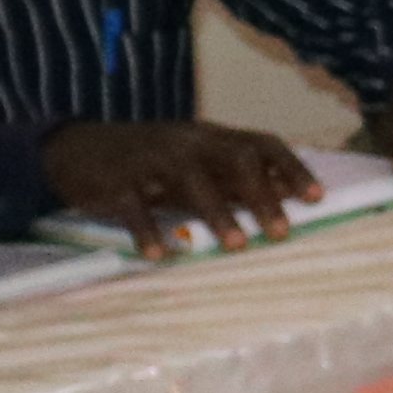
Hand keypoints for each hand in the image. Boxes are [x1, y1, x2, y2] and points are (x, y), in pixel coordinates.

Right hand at [42, 118, 321, 255]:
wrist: (76, 149)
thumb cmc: (151, 163)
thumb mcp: (196, 163)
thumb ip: (235, 177)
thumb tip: (287, 194)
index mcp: (210, 137)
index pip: (261, 143)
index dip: (292, 168)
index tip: (316, 199)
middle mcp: (186, 142)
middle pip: (234, 158)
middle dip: (261, 194)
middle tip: (280, 232)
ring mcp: (150, 159)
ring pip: (190, 178)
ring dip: (217, 212)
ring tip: (237, 246)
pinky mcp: (115, 181)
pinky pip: (135, 206)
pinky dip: (148, 231)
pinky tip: (160, 255)